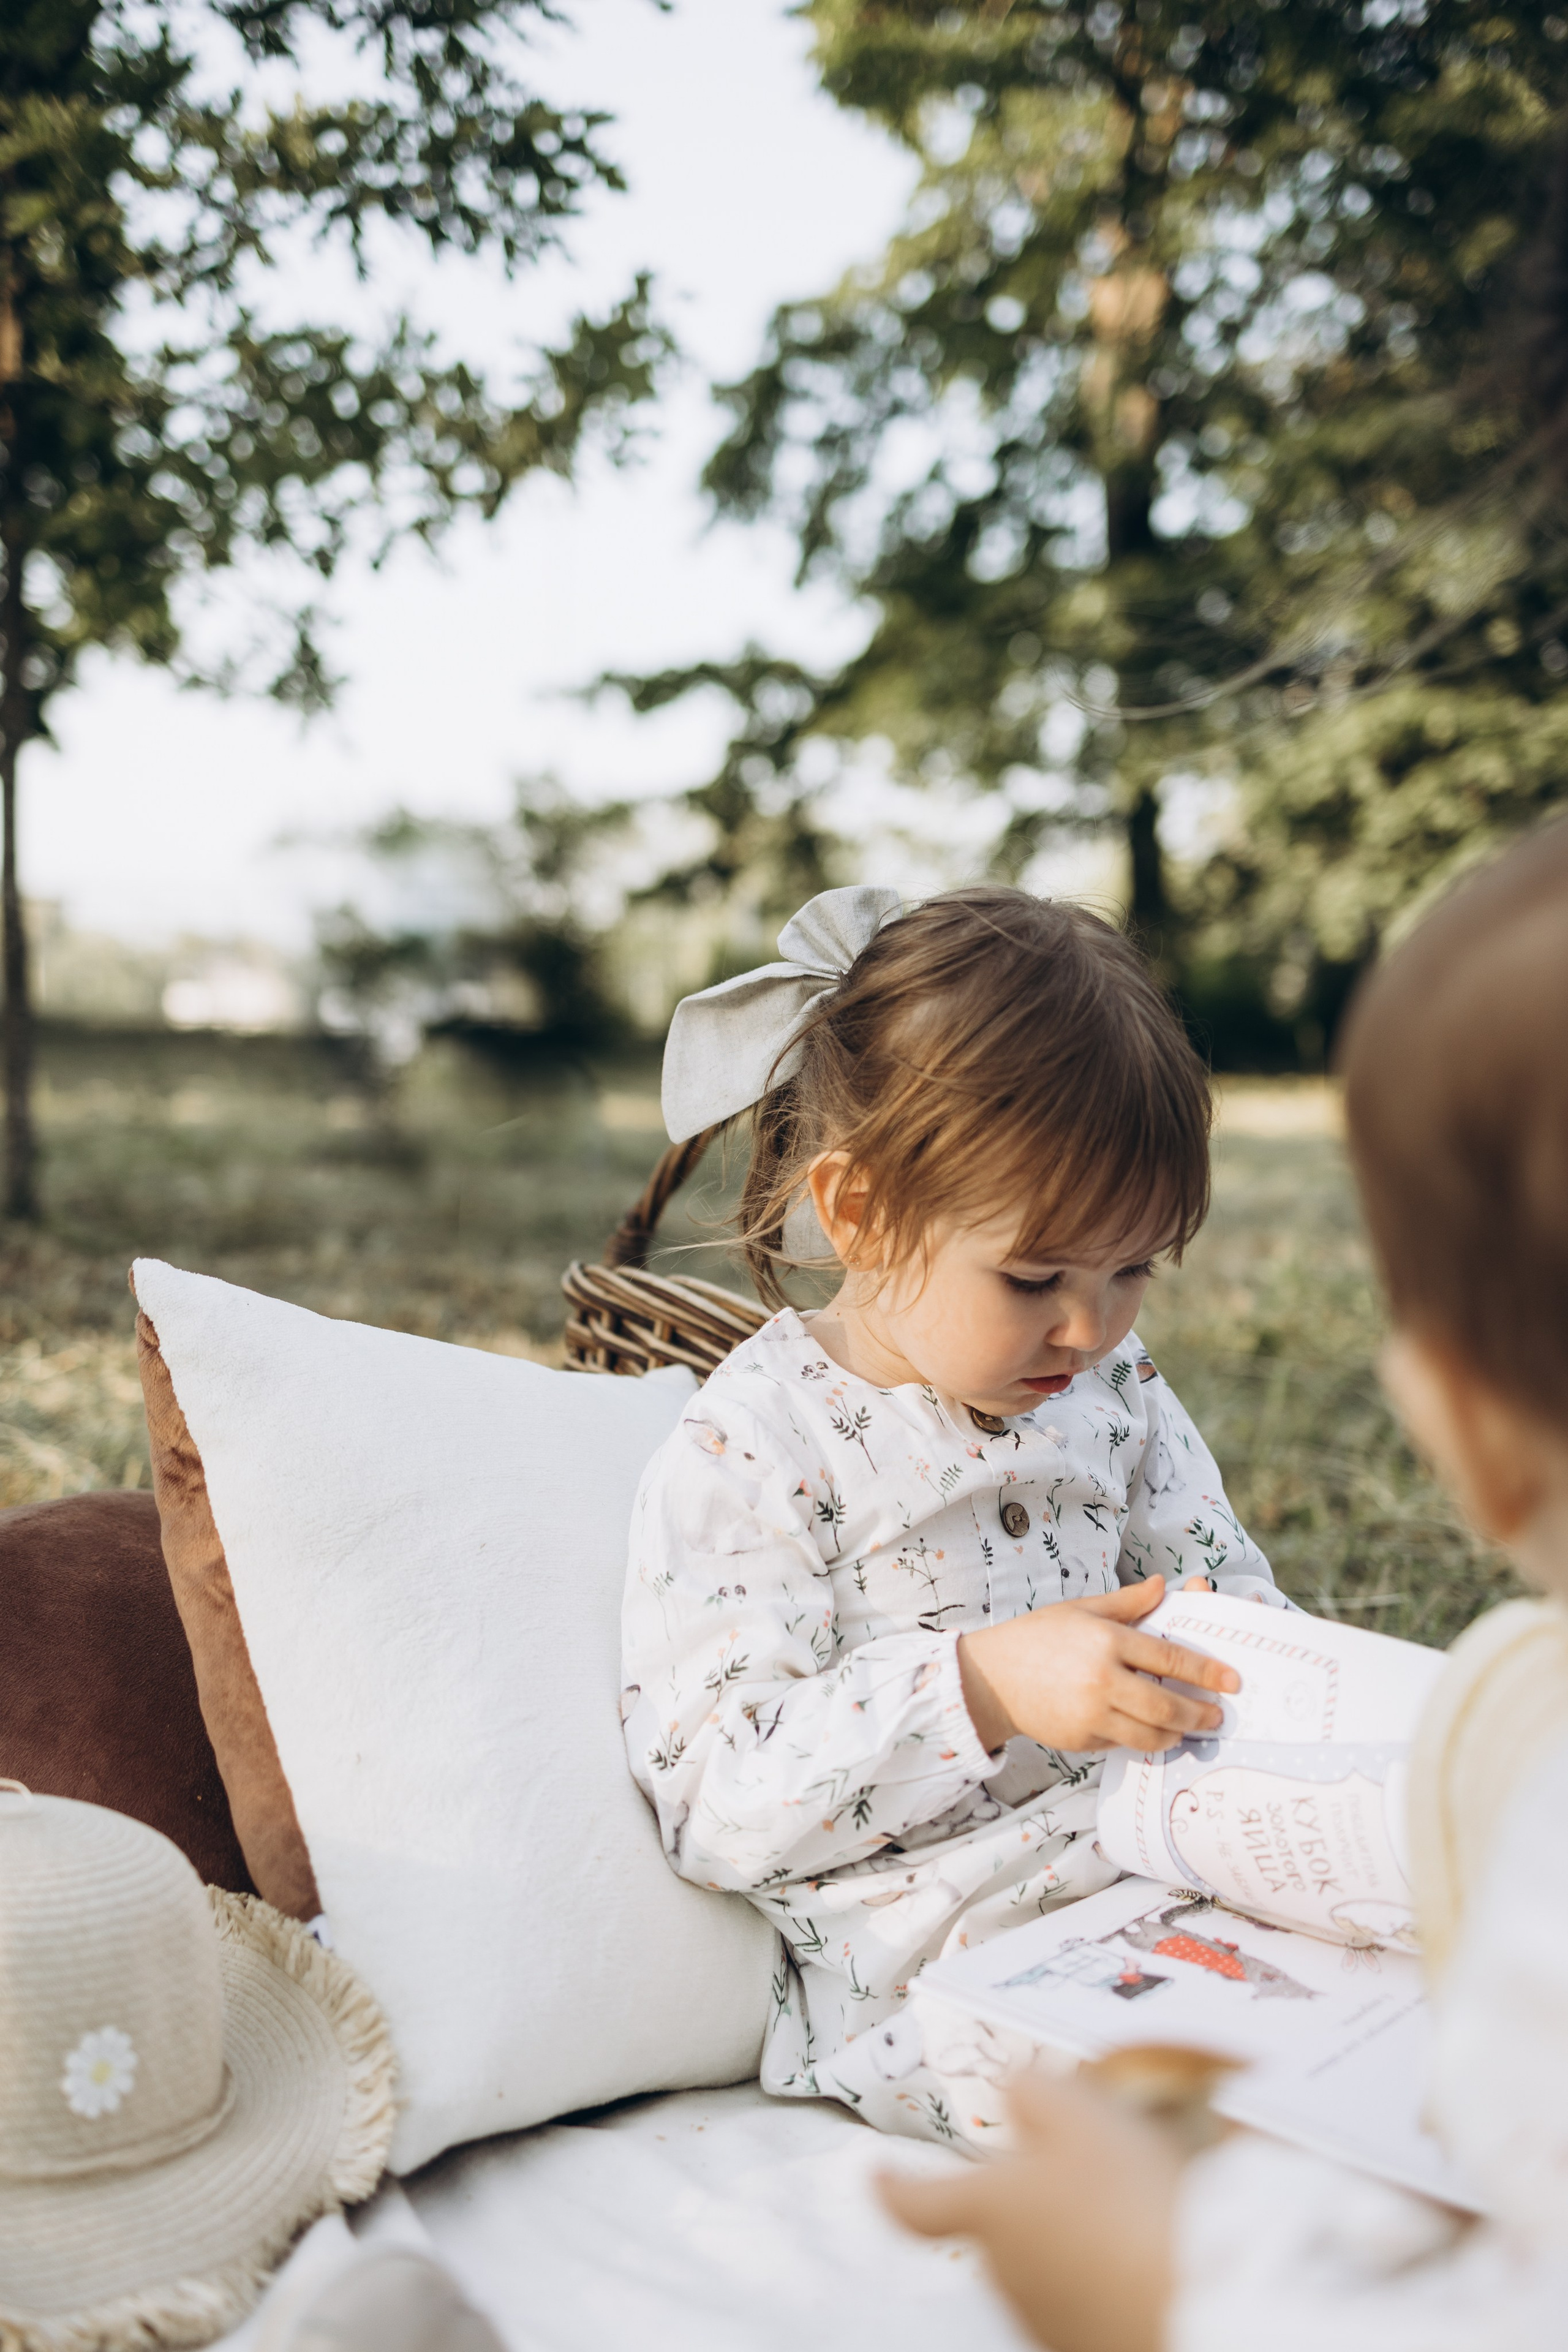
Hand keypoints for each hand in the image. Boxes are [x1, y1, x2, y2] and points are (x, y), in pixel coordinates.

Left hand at [879, 2070, 1179, 2351]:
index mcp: (990, 2211)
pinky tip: (1153, 2252)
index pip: (914, 2203)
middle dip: (1029, 2195)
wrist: (1202, 2302)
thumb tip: (1013, 2095)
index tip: (875, 2174)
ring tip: (1136, 2207)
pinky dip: (1109, 2272)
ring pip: (1047, 2260)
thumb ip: (1033, 2093)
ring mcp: (1048, 2320)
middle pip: (999, 2225)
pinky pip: (1089, 2297)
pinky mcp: (1092, 2343)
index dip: (892, 2185)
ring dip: (1076, 2234)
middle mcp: (1006, 2275)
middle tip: (1081, 2163)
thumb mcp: (1081, 2115)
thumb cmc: (1132, 2206)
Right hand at [956, 1574, 1237, 1752]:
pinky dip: (1138, 1739)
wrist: (991, 1678)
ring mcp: (1091, 1714)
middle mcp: (1102, 1679)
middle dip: (1198, 1713)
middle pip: (1167, 1705)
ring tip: (1186, 1729)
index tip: (1231, 1680)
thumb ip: (1127, 1602)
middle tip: (1216, 1716)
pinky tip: (1147, 1732)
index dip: (1206, 1671)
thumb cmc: (1037, 1637)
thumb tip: (1164, 1585)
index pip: (1170, 1656)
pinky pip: (1122, 1743)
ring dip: (1175, 1734)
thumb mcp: (1081, 1609)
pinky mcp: (1082, 1739)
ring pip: (1150, 1734)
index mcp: (1107, 1640)